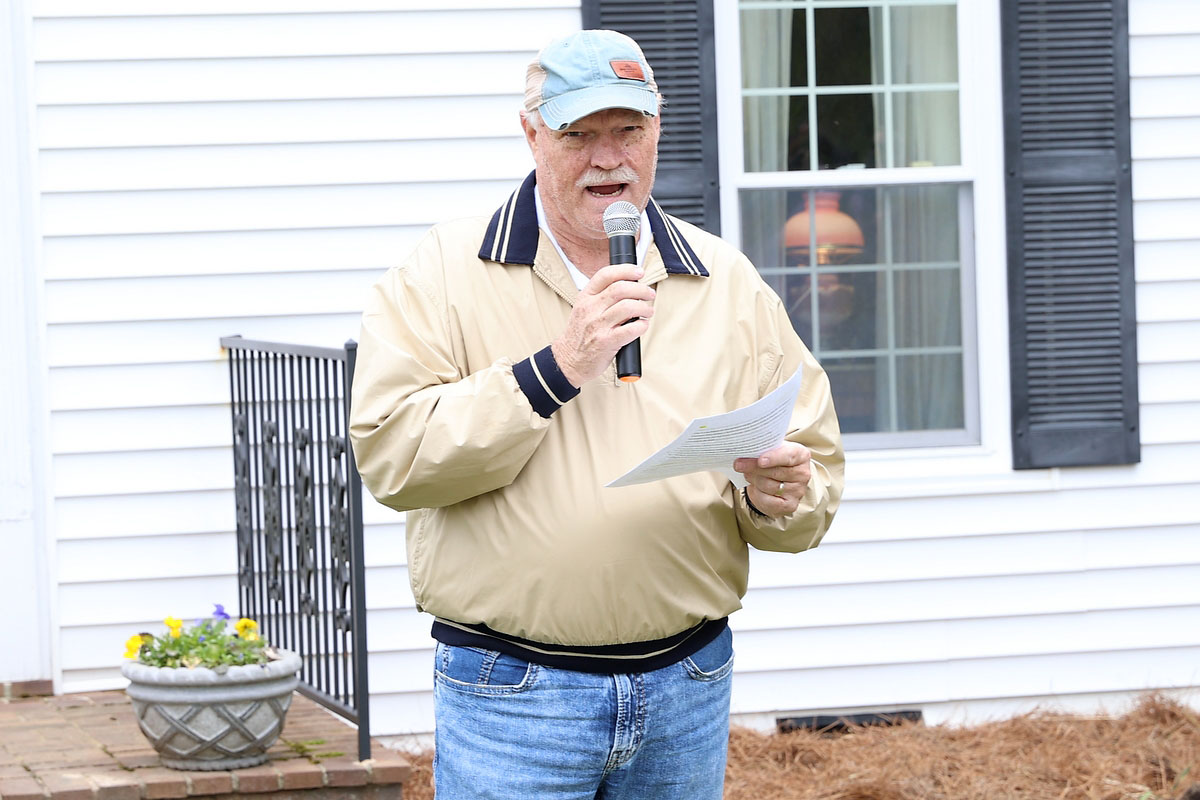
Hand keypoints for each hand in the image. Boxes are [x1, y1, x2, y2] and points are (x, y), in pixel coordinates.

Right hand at [552, 264, 655, 386]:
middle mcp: (590, 309)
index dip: (626, 270)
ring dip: (644, 308)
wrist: (569, 360)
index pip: (605, 275)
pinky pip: (631, 329)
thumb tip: (631, 287)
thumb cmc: (580, 335)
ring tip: (648, 311)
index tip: (639, 272)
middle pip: (620, 289)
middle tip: (649, 294)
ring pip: (628, 307)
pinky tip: (642, 326)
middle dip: (641, 289)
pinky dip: (642, 326)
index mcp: (585, 297)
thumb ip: (602, 297)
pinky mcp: (606, 342)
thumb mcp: (584, 309)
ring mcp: (598, 326)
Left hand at [734, 442, 811, 517]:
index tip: (760, 461)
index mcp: (801, 455)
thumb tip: (745, 451)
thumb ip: (763, 449)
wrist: (777, 479)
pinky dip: (758, 494)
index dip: (774, 458)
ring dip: (754, 480)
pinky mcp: (790, 505)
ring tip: (749, 475)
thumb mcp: (770, 450)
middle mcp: (803, 473)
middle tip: (739, 464)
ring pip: (769, 486)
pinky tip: (755, 488)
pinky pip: (768, 501)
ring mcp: (798, 491)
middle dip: (754, 468)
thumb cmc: (773, 461)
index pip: (789, 455)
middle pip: (775, 472)